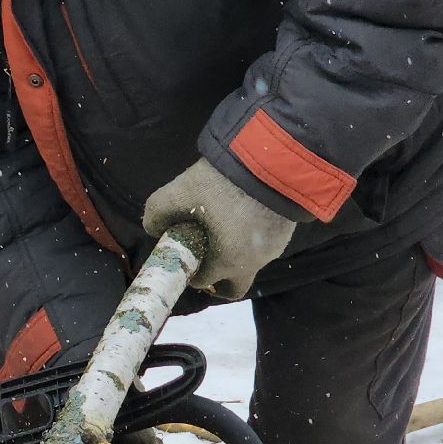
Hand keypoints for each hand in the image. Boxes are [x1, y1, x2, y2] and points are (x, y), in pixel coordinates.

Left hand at [143, 159, 296, 299]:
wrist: (274, 157)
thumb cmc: (223, 182)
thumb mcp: (178, 192)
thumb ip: (157, 214)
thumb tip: (154, 228)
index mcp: (228, 261)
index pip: (204, 282)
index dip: (191, 272)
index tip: (186, 256)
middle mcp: (255, 262)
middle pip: (234, 285)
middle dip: (218, 277)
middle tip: (207, 255)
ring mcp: (276, 246)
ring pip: (251, 261)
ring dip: (235, 252)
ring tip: (224, 223)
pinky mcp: (288, 229)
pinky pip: (266, 241)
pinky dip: (252, 235)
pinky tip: (244, 212)